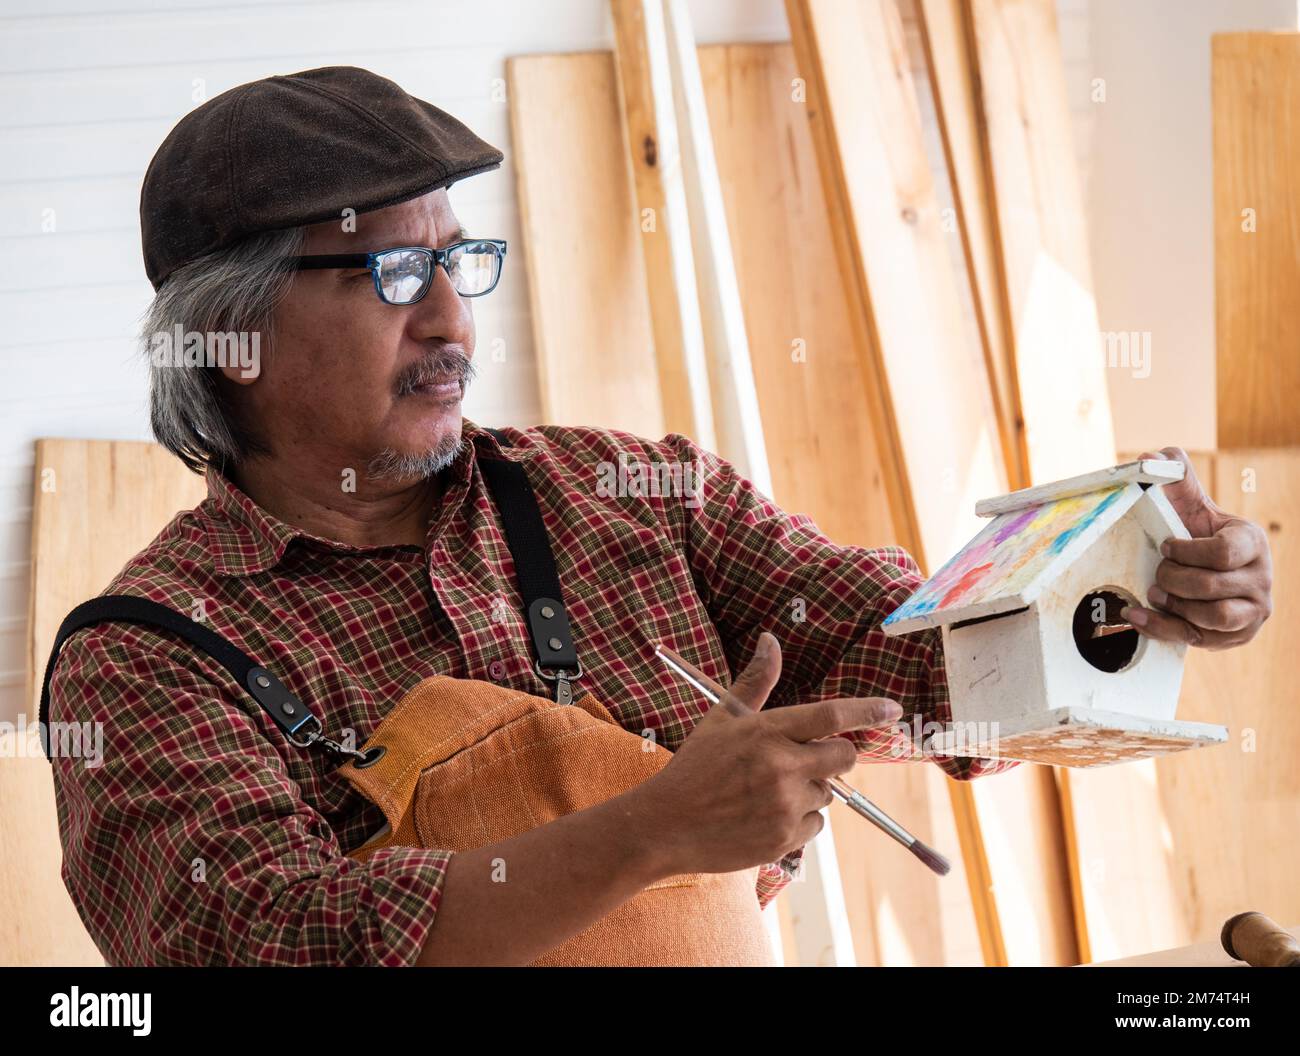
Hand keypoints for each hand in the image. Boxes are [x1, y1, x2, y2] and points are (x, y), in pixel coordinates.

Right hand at [631, 631, 901, 874]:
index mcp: (766, 731)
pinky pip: (816, 825)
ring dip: (810, 790)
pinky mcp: (784, 839)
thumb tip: (771, 639)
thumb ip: (754, 681)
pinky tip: (765, 815)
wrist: (665, 825)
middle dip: (835, 755)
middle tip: (804, 758)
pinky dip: (799, 820)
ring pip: (828, 793)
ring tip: (767, 791)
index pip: (830, 715)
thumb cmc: (694, 767)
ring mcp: (784, 805)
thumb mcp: (720, 718)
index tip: (892, 710)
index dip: (867, 711)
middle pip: (844, 756)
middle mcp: (780, 767)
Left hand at [1121, 447, 1272, 649]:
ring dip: (1175, 606)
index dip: (1185, 552)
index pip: (1222, 553)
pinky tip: (1139, 617)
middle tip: (1157, 572)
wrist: (1205, 569)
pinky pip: (1202, 640)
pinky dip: (1164, 629)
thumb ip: (1173, 476)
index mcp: (1252, 541)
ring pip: (1214, 618)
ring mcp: (1253, 610)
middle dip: (1173, 580)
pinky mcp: (1238, 635)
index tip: (1166, 546)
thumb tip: (1149, 457)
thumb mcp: (1187, 503)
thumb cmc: (1194, 532)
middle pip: (1211, 587)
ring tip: (1155, 593)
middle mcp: (1260, 577)